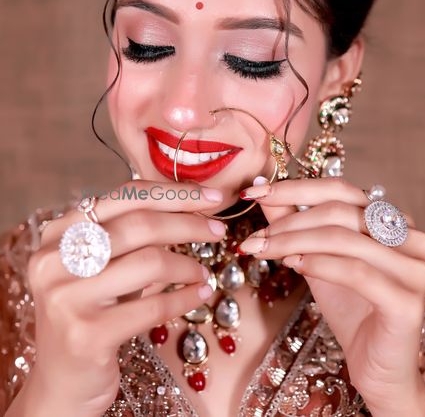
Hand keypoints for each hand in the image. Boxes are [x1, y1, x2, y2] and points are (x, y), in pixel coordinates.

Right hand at [24, 179, 225, 415]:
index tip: (211, 196)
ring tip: (202, 272)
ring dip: (187, 265)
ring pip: (150, 262)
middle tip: (217, 229)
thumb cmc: (90, 313)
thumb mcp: (101, 266)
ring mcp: (67, 297)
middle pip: (140, 224)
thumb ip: (130, 233)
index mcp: (58, 232)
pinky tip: (198, 294)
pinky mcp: (87, 334)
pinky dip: (184, 298)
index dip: (174, 194)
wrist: (61, 383)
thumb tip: (194, 204)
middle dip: (188, 223)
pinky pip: (153, 306)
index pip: (126, 196)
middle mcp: (55, 259)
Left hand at [237, 177, 424, 414]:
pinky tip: (293, 266)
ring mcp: (415, 269)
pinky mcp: (408, 301)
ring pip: (343, 239)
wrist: (376, 368)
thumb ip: (295, 223)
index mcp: (395, 220)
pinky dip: (318, 264)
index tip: (254, 193)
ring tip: (263, 251)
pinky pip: (354, 271)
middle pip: (339, 211)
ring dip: (293, 242)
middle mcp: (413, 238)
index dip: (294, 188)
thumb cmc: (350, 309)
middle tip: (254, 237)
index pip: (340, 190)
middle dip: (288, 222)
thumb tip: (261, 189)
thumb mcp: (317, 257)